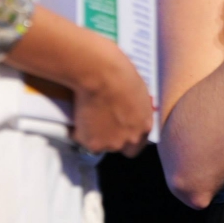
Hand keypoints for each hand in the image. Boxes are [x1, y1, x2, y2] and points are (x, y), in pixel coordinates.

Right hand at [70, 33, 153, 157]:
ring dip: (94, 135)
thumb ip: (136, 111)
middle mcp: (129, 140)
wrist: (102, 75)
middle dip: (109, 138)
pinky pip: (82, 139)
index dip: (125, 138)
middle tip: (99, 122)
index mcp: (144, 127)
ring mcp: (110, 144)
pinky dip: (79, 131)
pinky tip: (79, 114)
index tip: (116, 131)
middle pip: (117, 147)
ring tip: (89, 115)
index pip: (136, 146)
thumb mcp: (139, 96)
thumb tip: (130, 113)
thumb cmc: (122, 76)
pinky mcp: (91, 143)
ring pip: (99, 145)